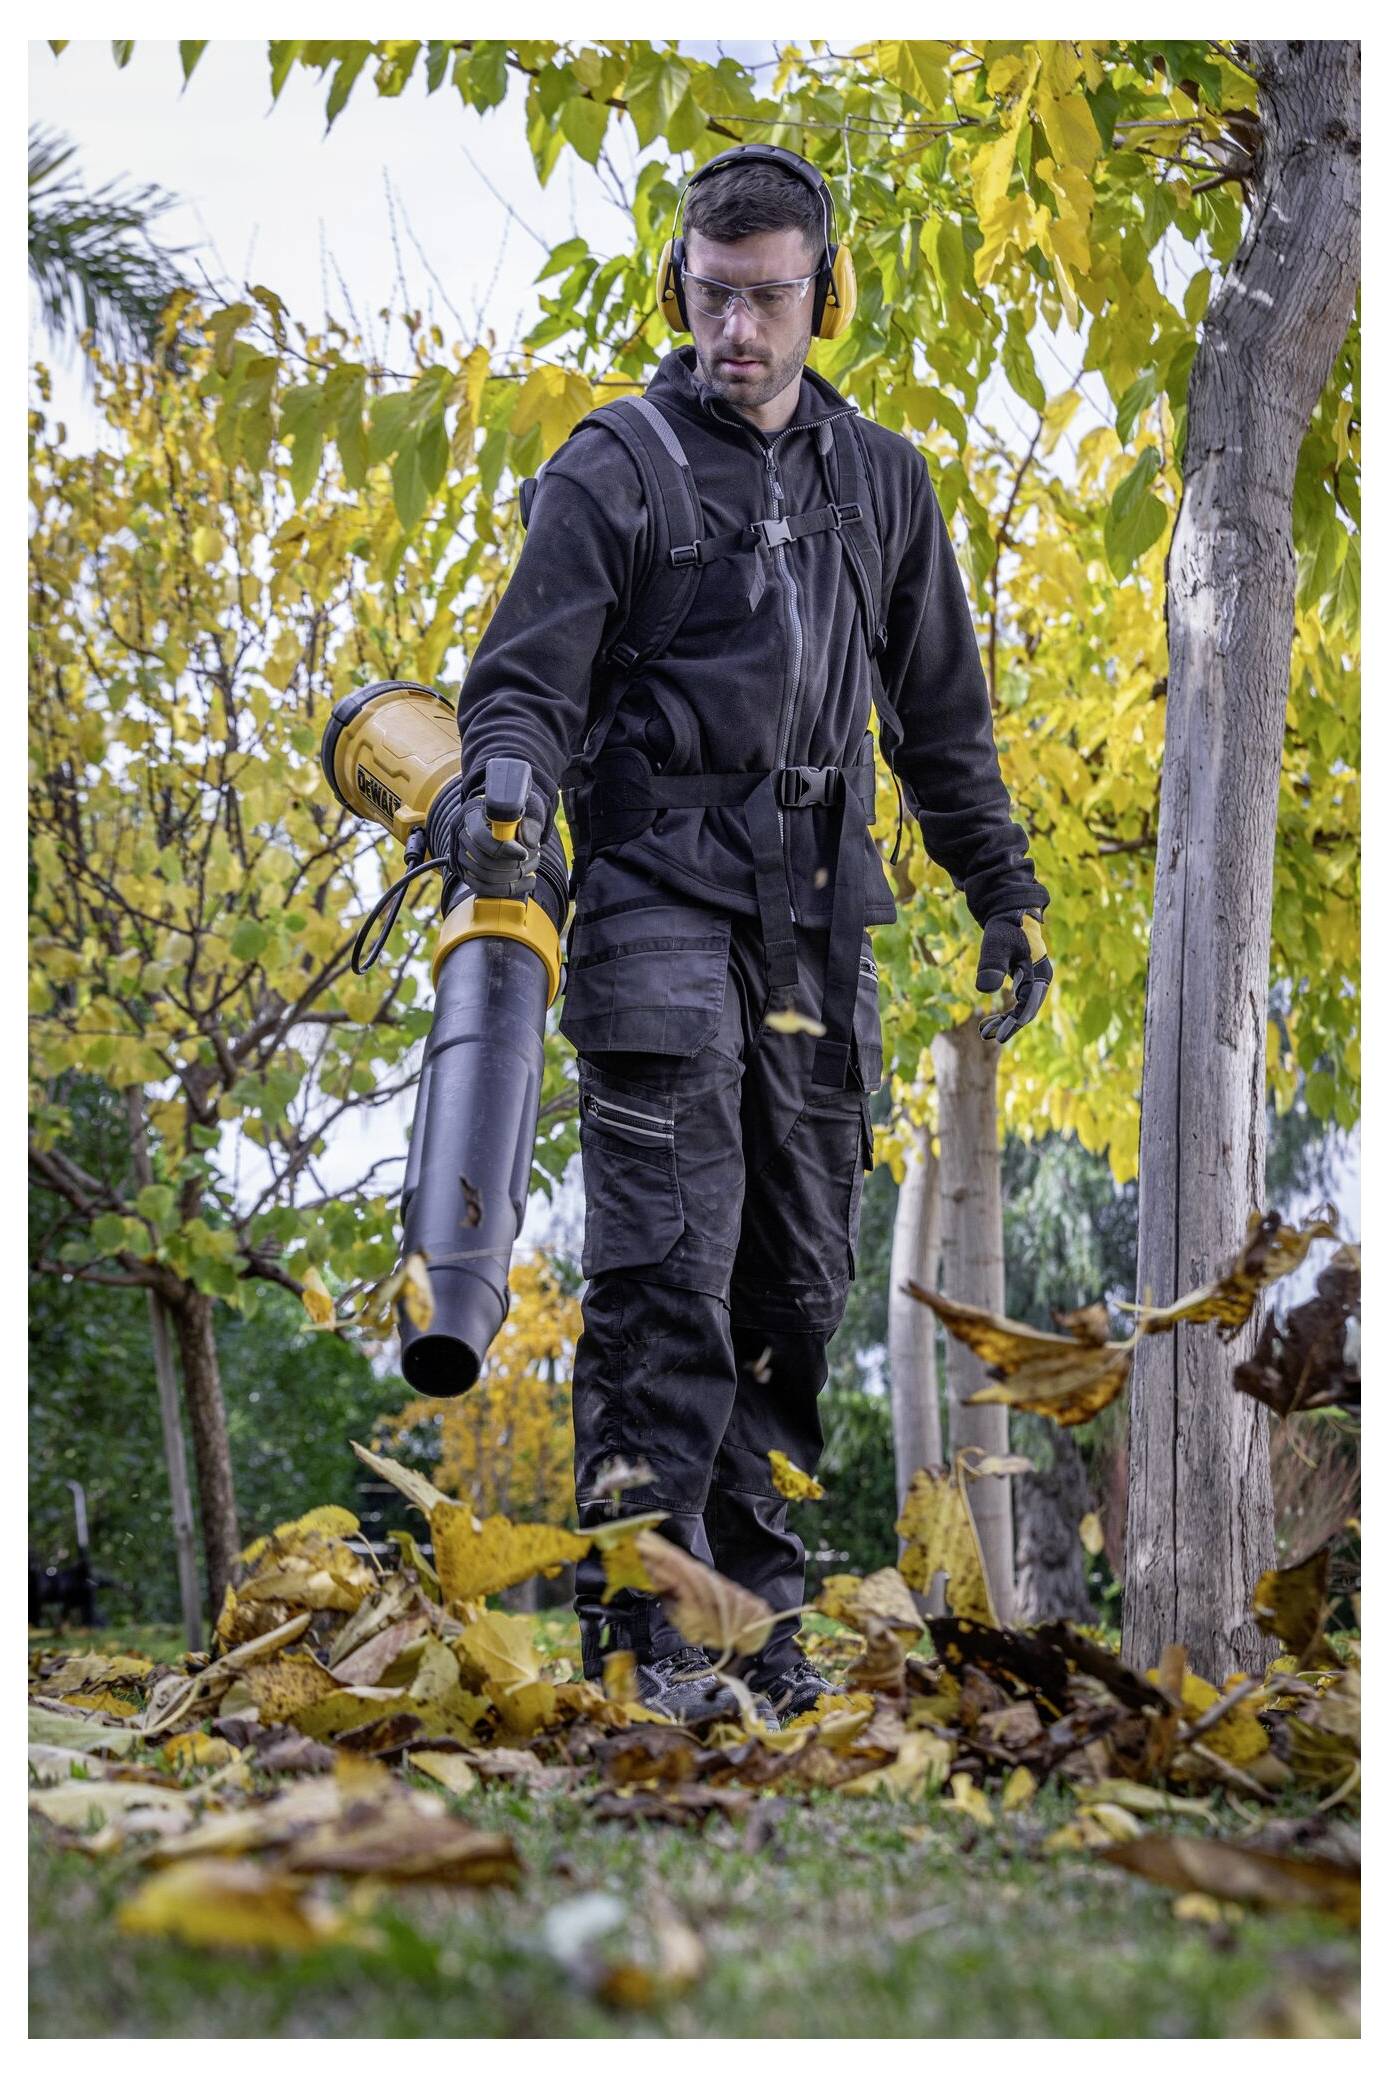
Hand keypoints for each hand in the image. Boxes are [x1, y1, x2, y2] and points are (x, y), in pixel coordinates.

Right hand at [456, 788, 544, 900]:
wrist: (500, 819)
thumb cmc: (513, 815)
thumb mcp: (524, 813)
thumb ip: (529, 826)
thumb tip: (529, 844)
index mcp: (472, 812)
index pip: (481, 837)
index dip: (504, 849)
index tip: (523, 854)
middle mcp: (460, 832)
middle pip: (483, 860)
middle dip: (511, 867)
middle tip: (530, 864)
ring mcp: (458, 851)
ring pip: (482, 875)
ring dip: (510, 879)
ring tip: (529, 872)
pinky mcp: (462, 868)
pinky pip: (479, 885)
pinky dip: (503, 889)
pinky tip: (522, 884)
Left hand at [975, 908, 1052, 1042]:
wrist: (1012, 911)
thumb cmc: (1005, 927)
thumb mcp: (995, 943)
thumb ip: (991, 964)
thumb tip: (985, 990)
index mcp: (1038, 971)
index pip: (1028, 1004)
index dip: (1013, 1022)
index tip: (998, 1036)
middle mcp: (1041, 978)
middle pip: (1028, 1010)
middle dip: (1008, 1025)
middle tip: (986, 1035)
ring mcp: (1036, 979)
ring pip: (1024, 1007)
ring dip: (1006, 1020)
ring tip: (984, 1031)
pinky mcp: (1027, 978)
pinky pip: (1020, 1000)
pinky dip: (1006, 1011)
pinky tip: (990, 1020)